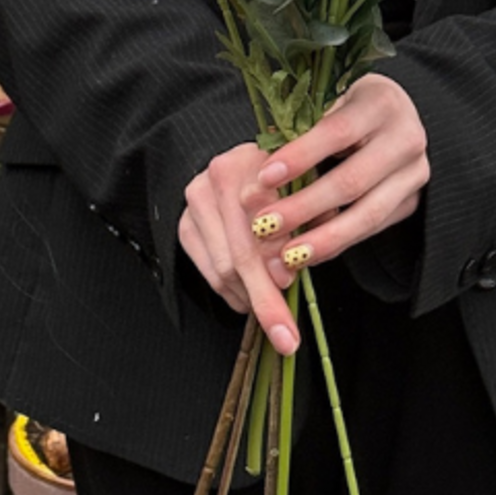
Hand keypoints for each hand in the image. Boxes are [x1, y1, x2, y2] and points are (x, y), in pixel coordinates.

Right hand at [180, 141, 302, 354]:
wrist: (242, 167)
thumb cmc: (285, 183)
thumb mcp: (307, 190)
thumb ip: (310, 219)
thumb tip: (292, 265)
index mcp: (255, 160)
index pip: (265, 213)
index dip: (278, 253)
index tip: (290, 283)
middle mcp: (220, 175)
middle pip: (241, 249)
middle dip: (265, 296)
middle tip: (285, 334)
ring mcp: (197, 200)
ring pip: (224, 268)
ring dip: (251, 296)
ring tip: (273, 308)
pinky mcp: (185, 225)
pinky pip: (210, 274)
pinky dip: (234, 294)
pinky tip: (251, 295)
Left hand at [246, 74, 427, 271]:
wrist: (397, 117)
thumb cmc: (350, 107)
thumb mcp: (329, 101)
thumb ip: (302, 130)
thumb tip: (263, 171)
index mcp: (380, 103)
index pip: (337, 132)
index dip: (300, 157)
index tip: (264, 178)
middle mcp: (406, 138)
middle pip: (352, 180)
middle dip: (304, 207)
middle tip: (265, 225)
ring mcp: (414, 173)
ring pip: (367, 214)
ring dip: (323, 239)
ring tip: (288, 255)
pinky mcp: (411, 202)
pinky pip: (373, 229)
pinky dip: (339, 243)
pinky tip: (310, 253)